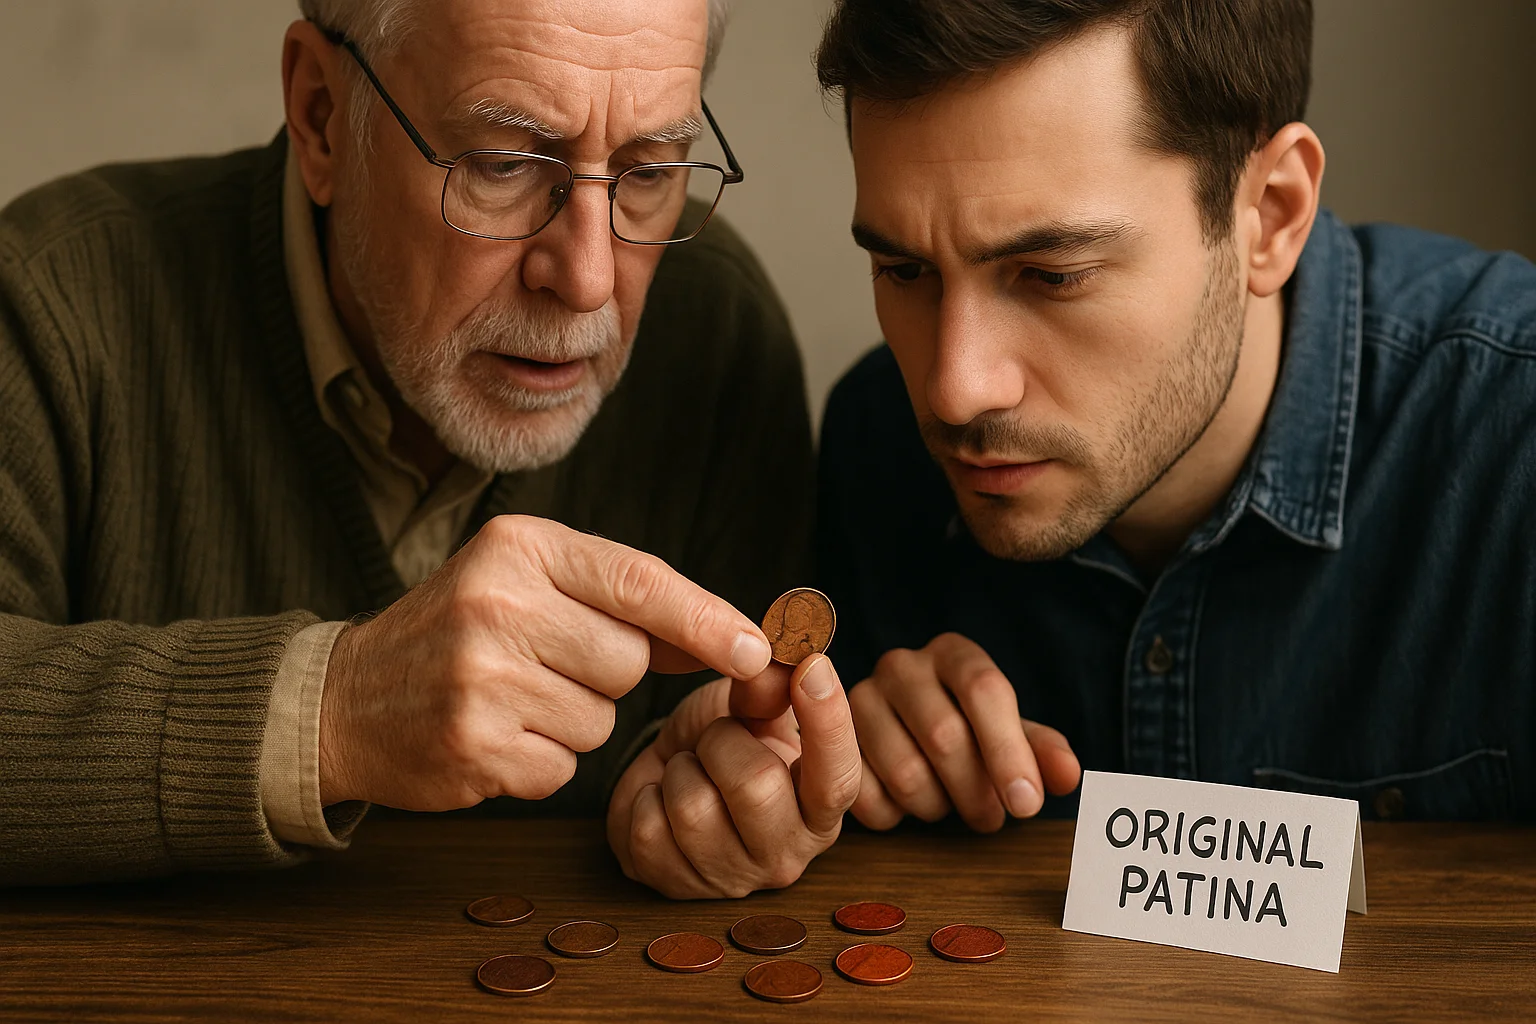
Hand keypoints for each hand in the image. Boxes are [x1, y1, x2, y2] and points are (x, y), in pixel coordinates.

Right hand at [317, 515, 773, 808]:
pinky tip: (494, 736)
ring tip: (510, 698)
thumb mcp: (528, 582)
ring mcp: (482, 679)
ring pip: (602, 720)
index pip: (639, 581)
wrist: (346, 698)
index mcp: (519, 547)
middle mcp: (498, 604)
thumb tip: (732, 639)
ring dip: (572, 721)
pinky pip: (564, 769)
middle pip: (629, 661)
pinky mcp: (474, 747)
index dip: (706, 620)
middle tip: (541, 664)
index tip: (755, 650)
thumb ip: (623, 602)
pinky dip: (541, 762)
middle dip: (606, 674)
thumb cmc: (458, 631)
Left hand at [607, 654, 861, 898]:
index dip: (828, 722)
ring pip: (693, 808)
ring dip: (680, 770)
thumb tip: (777, 669)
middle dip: (721, 743)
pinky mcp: (676, 888)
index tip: (813, 667)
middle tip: (715, 738)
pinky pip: (648, 830)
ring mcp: (732, 879)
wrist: (668, 779)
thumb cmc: (722, 744)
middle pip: (756, 787)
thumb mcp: (751, 708)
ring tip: (688, 770)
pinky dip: (645, 799)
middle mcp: (787, 854)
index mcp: (821, 809)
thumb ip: (768, 689)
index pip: (838, 777)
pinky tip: (661, 799)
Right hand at [849, 633, 1080, 831]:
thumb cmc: (967, 732)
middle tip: (991, 819)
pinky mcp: (829, 740)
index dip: (1008, 751)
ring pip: (905, 772)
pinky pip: (866, 795)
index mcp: (952, 653)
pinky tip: (907, 806)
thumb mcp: (1009, 736)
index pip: (984, 689)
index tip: (1026, 804)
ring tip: (947, 804)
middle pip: (945, 735)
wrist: (901, 730)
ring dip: (936, 806)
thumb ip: (1041, 752)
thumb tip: (1069, 776)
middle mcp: (900, 665)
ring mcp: (857, 699)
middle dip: (976, 790)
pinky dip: (896, 816)